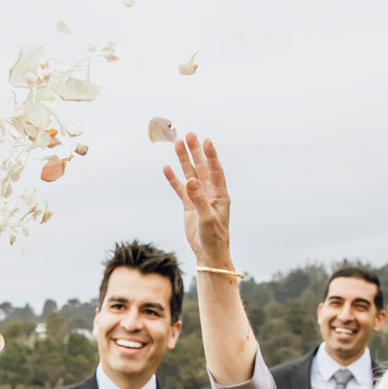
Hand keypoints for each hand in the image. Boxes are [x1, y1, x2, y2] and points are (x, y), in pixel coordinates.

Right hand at [162, 133, 232, 269]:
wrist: (208, 253)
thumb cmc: (214, 237)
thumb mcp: (207, 218)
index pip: (215, 170)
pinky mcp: (189, 206)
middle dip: (196, 152)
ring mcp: (198, 198)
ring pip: (190, 175)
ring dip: (184, 160)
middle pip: (202, 168)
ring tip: (177, 144)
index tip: (206, 141)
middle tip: (189, 135)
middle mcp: (210, 193)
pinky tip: (167, 167)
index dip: (211, 156)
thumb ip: (198, 199)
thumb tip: (190, 180)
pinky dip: (174, 179)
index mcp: (220, 195)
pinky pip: (180, 189)